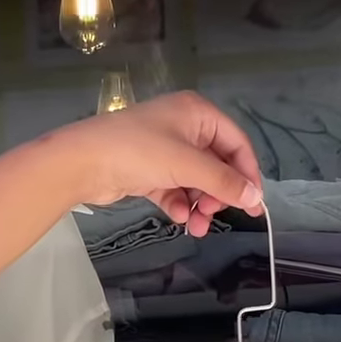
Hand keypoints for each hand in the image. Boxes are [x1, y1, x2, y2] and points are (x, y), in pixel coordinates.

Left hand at [70, 92, 263, 233]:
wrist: (84, 162)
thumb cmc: (139, 152)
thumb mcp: (187, 165)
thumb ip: (223, 183)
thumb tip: (256, 198)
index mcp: (198, 113)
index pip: (236, 144)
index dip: (247, 175)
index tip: (253, 206)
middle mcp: (185, 127)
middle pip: (217, 165)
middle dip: (218, 195)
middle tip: (214, 216)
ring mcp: (166, 149)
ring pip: (196, 181)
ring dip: (200, 206)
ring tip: (196, 227)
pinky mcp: (150, 170)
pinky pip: (176, 189)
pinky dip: (179, 204)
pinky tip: (176, 217)